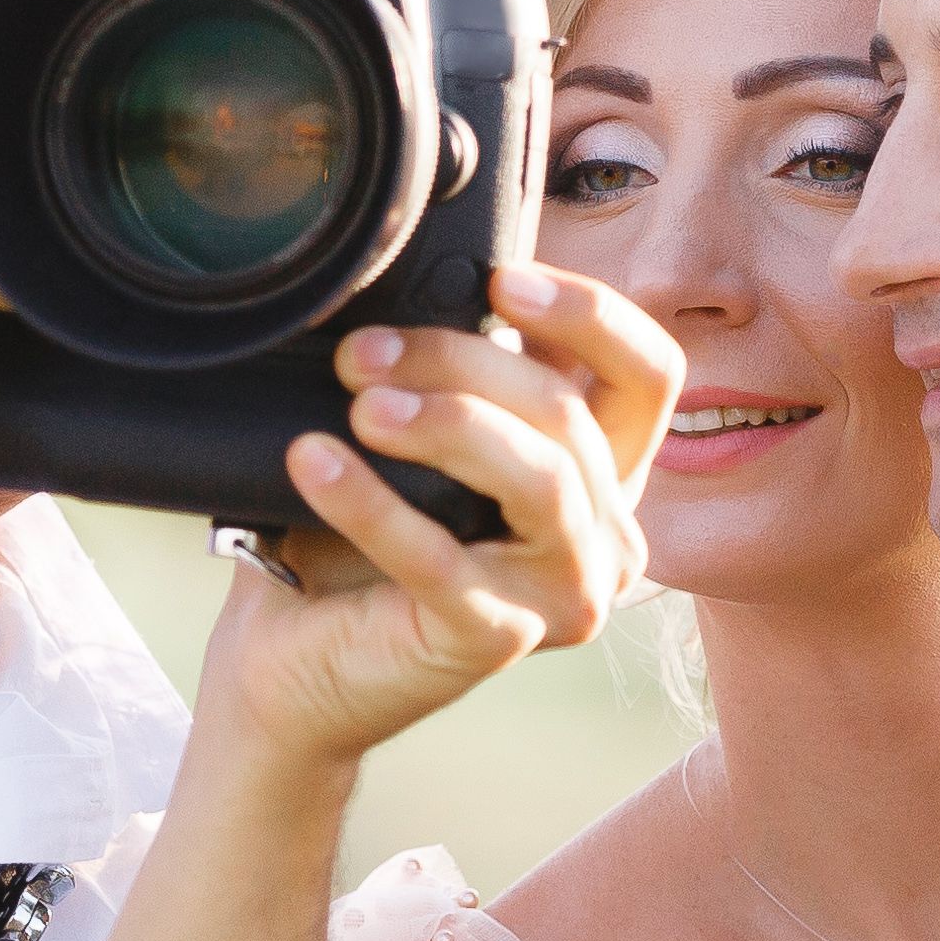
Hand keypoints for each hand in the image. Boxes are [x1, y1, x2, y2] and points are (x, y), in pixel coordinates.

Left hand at [202, 259, 681, 773]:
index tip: (499, 280)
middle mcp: (606, 538)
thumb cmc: (361, 539)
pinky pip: (443, 559)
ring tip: (360, 406)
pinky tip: (314, 461)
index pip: (648, 375)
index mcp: (603, 475)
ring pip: (542, 480)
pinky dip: (371, 503)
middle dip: (461, 361)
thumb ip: (462, 376)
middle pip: (568, 414)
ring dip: (446, 424)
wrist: (291, 659)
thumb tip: (435, 282)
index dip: (589, 316)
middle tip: (361, 354)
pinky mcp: (499, 641)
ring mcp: (565, 597)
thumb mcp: (427, 435)